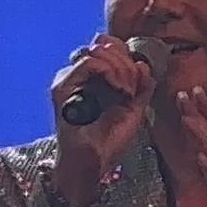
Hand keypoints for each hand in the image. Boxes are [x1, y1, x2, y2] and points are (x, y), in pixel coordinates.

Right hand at [50, 35, 155, 203]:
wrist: (93, 163)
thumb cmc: (109, 142)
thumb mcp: (134, 110)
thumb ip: (142, 87)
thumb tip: (144, 64)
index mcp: (95, 79)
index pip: (109, 47)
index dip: (128, 54)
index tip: (139, 77)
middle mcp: (79, 76)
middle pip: (103, 44)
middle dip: (126, 61)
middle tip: (133, 85)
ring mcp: (69, 80)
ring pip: (96, 50)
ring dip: (119, 66)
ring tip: (126, 88)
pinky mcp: (62, 87)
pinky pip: (87, 63)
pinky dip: (108, 70)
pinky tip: (117, 88)